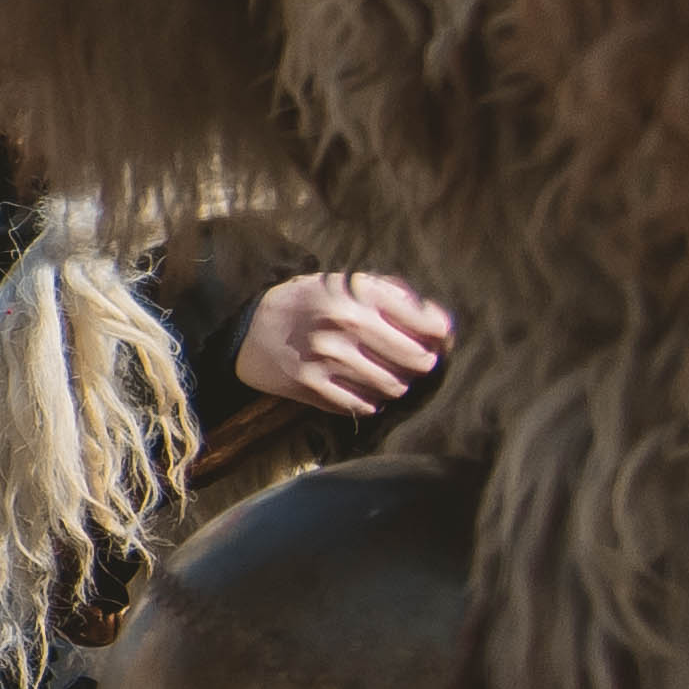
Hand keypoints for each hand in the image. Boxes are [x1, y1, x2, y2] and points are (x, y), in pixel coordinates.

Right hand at [236, 270, 451, 415]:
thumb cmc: (308, 303)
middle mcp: (345, 323)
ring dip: (395, 384)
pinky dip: (369, 401)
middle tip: (415, 361)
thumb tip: (441, 322)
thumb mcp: (345, 283)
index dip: (441, 334)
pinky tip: (360, 388)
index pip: (427, 323)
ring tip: (385, 375)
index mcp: (358, 293)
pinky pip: (362, 405)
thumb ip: (393, 294)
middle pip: (417, 360)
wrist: (246, 326)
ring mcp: (327, 356)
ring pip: (393, 386)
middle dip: (421, 363)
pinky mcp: (310, 384)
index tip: (439, 339)